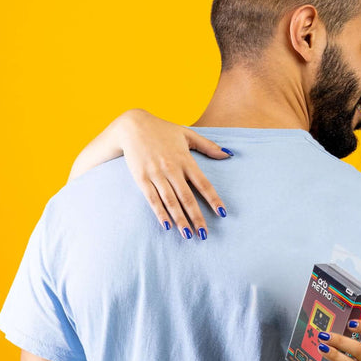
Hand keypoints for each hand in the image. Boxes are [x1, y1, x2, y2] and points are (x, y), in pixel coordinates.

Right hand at [120, 110, 231, 238]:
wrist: (132, 125)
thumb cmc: (162, 130)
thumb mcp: (187, 134)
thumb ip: (209, 146)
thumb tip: (229, 154)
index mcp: (185, 160)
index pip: (204, 184)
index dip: (214, 199)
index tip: (222, 214)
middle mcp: (172, 169)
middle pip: (187, 197)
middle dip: (197, 217)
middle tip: (204, 235)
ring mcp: (156, 174)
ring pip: (170, 201)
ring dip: (180, 219)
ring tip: (188, 235)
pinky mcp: (141, 178)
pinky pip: (152, 199)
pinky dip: (160, 213)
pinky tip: (167, 226)